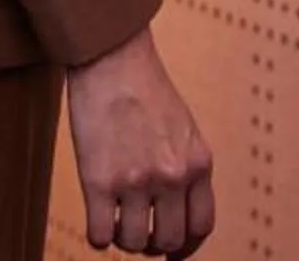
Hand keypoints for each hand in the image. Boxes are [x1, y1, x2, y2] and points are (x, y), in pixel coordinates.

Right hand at [65, 27, 214, 255]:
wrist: (112, 58)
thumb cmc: (145, 89)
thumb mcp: (184, 129)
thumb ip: (186, 168)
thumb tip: (176, 212)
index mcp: (198, 162)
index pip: (201, 227)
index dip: (186, 247)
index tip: (172, 252)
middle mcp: (173, 176)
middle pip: (168, 241)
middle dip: (153, 243)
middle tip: (138, 230)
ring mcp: (136, 181)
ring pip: (133, 243)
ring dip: (123, 238)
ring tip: (116, 219)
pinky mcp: (99, 181)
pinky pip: (99, 236)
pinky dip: (98, 235)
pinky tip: (97, 217)